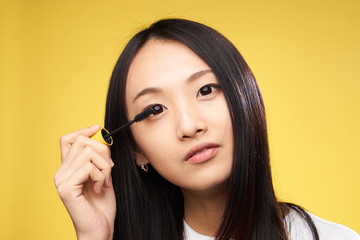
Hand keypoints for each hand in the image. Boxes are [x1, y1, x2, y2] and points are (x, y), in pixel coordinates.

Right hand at [54, 125, 115, 239]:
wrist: (100, 228)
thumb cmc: (101, 205)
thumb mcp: (103, 175)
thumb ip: (98, 158)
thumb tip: (100, 137)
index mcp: (68, 169)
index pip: (67, 140)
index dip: (82, 131)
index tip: (97, 128)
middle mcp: (61, 173)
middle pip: (82, 142)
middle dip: (103, 152)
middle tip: (109, 170)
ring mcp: (61, 180)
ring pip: (89, 154)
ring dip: (105, 167)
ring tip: (104, 183)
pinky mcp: (66, 188)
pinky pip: (89, 168)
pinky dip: (102, 177)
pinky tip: (100, 189)